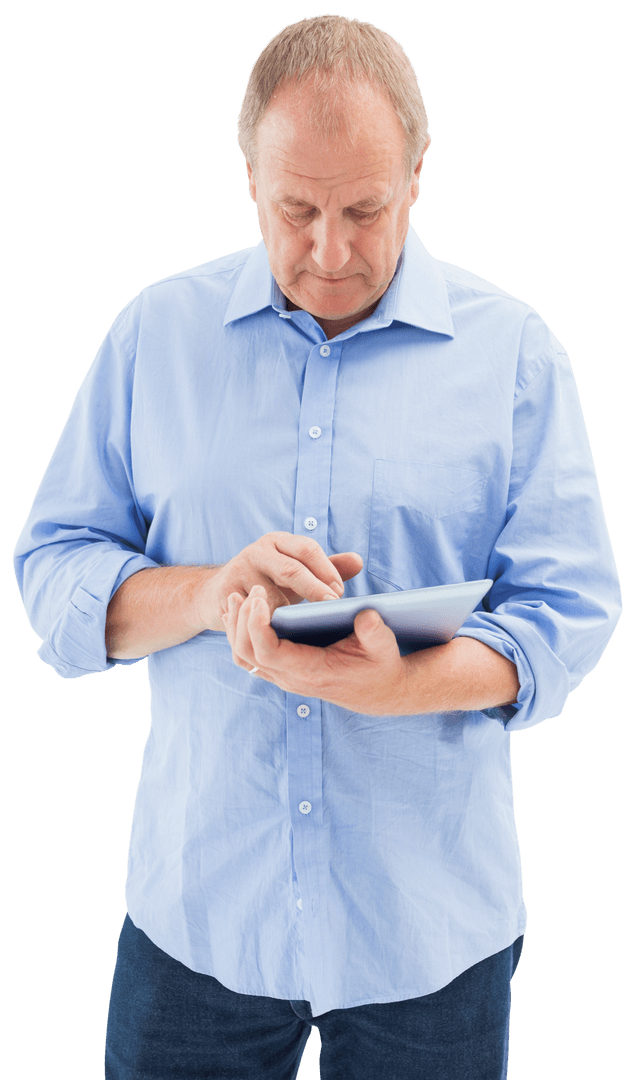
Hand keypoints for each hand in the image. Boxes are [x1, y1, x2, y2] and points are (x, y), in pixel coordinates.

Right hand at [200, 532, 362, 630]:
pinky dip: (266, 624)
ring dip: (288, 612)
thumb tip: (358, 562)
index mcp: (279, 542)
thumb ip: (327, 567)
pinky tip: (281, 636)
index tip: (340, 593)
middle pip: (290, 569)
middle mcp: (258, 551)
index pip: (307, 549)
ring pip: (270, 594)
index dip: (326, 570)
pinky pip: (250, 612)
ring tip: (307, 625)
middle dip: (314, 588)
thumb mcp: (297, 572)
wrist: (220, 593)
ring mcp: (239, 570)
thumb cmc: (269, 583)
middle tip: (331, 606)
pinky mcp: (226, 592)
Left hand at [222, 584, 409, 714]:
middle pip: (247, 653)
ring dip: (235, 627)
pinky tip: (241, 612)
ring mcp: (284, 677)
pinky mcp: (282, 671)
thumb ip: (375, 633)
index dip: (257, 626)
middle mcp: (292, 678)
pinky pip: (249, 656)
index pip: (269, 653)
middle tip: (250, 589)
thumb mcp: (384, 648)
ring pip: (243, 656)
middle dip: (242, 620)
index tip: (259, 597)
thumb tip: (366, 616)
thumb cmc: (380, 666)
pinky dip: (240, 634)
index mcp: (312, 671)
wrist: (378, 692)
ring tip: (236, 597)